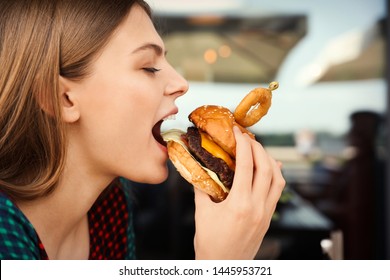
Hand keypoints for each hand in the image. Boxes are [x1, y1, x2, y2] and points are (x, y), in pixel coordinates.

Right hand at [193, 126, 285, 258]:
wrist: (224, 267)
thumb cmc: (209, 243)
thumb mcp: (201, 212)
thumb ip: (202, 188)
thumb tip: (198, 167)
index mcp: (240, 204)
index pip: (246, 165)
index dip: (243, 144)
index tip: (238, 131)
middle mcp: (258, 207)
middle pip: (267, 168)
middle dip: (258, 148)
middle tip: (247, 137)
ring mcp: (266, 213)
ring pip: (278, 179)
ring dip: (269, 160)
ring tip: (258, 150)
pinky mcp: (268, 218)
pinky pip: (277, 191)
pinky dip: (275, 176)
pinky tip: (269, 168)